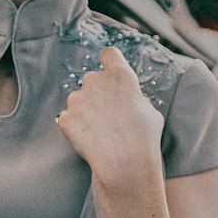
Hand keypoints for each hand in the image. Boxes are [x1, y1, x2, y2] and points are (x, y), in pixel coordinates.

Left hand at [56, 46, 163, 189]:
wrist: (124, 163)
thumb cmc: (144, 139)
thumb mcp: (151, 113)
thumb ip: (138, 100)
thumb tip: (134, 101)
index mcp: (120, 75)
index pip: (109, 54)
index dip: (110, 63)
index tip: (110, 71)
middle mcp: (95, 81)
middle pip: (92, 79)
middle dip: (96, 93)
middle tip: (106, 114)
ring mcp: (77, 99)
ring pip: (78, 99)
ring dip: (84, 111)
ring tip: (98, 132)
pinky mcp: (66, 118)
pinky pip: (68, 119)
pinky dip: (74, 127)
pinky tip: (88, 140)